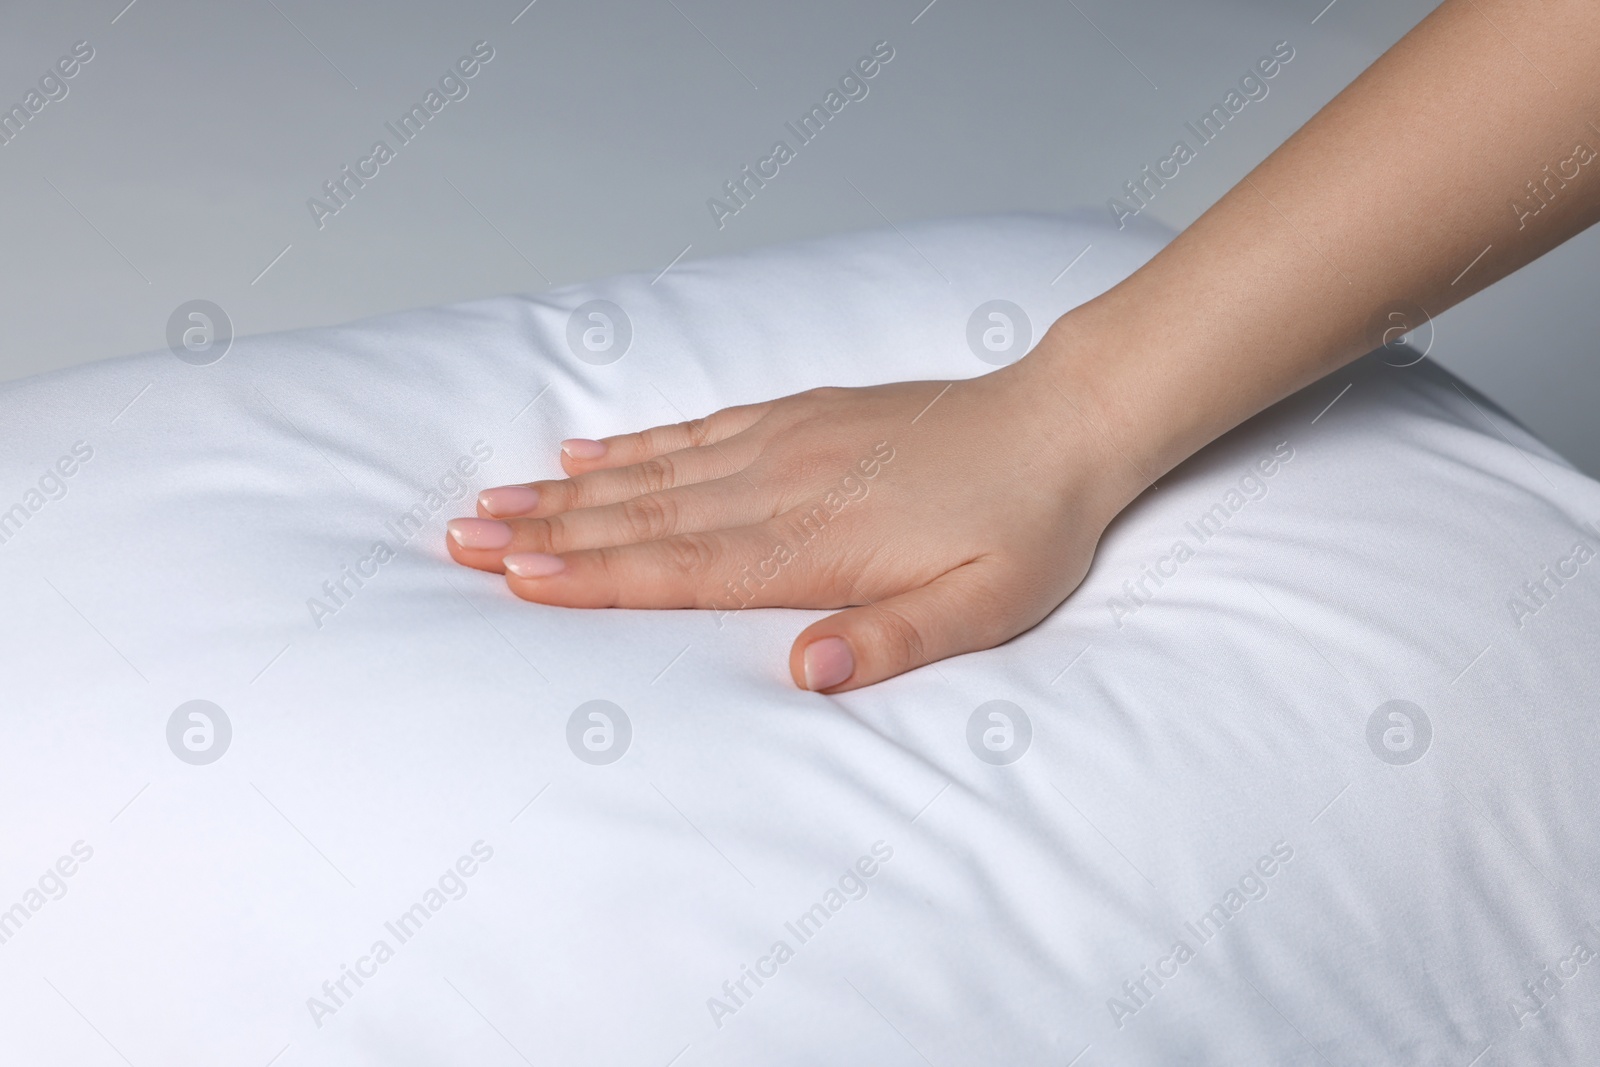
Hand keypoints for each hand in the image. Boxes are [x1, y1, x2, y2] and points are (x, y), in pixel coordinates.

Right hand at [446, 331, 1137, 691]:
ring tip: (492, 498)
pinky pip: (696, 429)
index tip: (512, 577)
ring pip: (654, 473)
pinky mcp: (796, 416)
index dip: (593, 575)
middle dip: (546, 531)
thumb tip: (806, 672)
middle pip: (643, 517)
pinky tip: (586, 452)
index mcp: (815, 543)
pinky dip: (634, 444)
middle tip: (457, 536)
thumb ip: (892, 640)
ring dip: (567, 492)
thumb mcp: (984, 607)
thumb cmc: (1025, 526)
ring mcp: (782, 443)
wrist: (1061, 424)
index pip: (681, 568)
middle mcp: (781, 486)